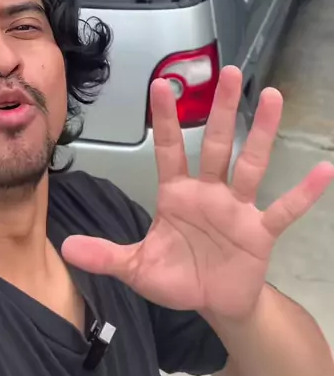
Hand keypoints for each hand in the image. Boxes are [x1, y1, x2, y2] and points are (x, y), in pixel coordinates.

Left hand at [62, 67, 333, 321]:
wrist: (214, 304)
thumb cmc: (178, 277)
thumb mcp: (137, 267)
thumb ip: (107, 256)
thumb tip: (67, 250)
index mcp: (177, 194)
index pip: (169, 149)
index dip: (165, 118)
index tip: (160, 84)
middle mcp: (209, 192)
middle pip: (216, 144)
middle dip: (222, 109)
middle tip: (231, 72)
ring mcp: (237, 208)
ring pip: (251, 165)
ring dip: (261, 133)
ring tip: (272, 97)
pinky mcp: (260, 232)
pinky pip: (284, 210)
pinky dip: (303, 193)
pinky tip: (323, 170)